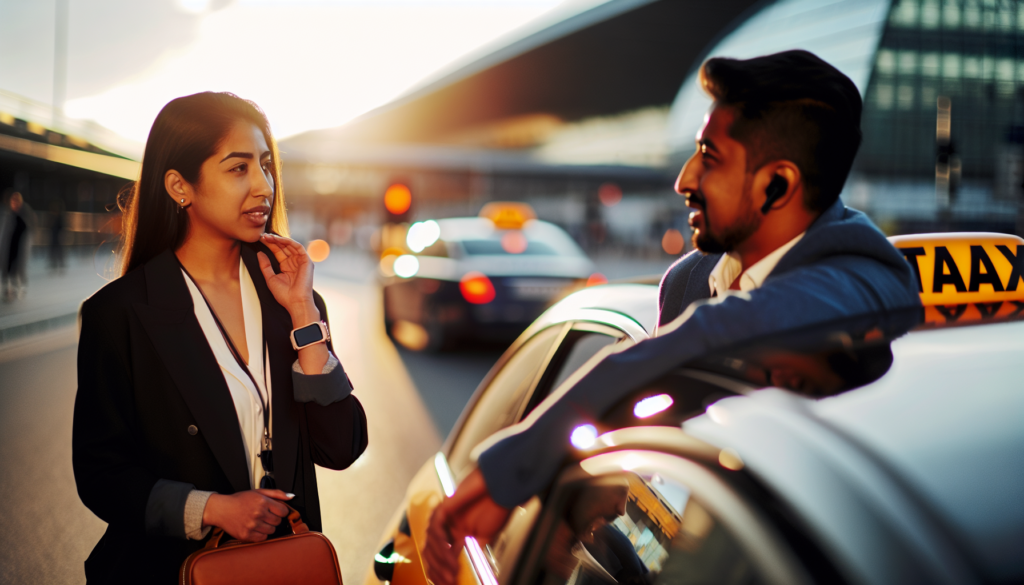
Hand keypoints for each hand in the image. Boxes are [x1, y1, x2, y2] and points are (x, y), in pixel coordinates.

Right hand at [202, 489, 293, 541]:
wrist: (222, 509)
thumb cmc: (240, 500)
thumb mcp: (258, 492)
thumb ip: (276, 493)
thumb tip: (291, 497)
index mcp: (262, 502)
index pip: (283, 511)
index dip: (281, 511)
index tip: (276, 510)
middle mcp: (258, 514)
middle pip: (278, 521)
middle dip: (274, 518)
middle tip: (265, 515)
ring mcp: (252, 525)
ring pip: (271, 530)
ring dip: (268, 526)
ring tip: (259, 521)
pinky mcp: (246, 535)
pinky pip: (262, 538)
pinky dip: (261, 534)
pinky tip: (255, 527)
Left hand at [257, 234, 318, 323]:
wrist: (295, 302)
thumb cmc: (284, 295)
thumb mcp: (270, 278)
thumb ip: (265, 265)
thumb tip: (259, 253)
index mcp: (286, 267)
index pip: (277, 252)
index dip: (269, 245)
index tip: (260, 240)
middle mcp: (294, 262)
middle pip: (283, 247)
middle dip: (273, 241)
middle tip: (263, 236)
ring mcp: (301, 261)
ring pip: (290, 245)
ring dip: (279, 239)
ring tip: (268, 236)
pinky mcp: (307, 261)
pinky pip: (298, 247)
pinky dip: (289, 242)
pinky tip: (279, 239)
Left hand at [424, 469, 510, 584]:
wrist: (503, 488)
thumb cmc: (496, 507)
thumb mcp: (485, 536)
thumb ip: (472, 551)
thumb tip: (465, 569)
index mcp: (456, 533)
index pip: (441, 556)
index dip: (442, 572)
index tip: (449, 584)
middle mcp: (447, 525)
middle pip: (432, 552)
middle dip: (439, 571)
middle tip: (449, 583)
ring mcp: (444, 516)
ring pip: (431, 542)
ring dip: (441, 560)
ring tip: (452, 572)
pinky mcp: (445, 506)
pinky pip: (435, 527)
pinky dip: (440, 543)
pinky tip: (448, 553)